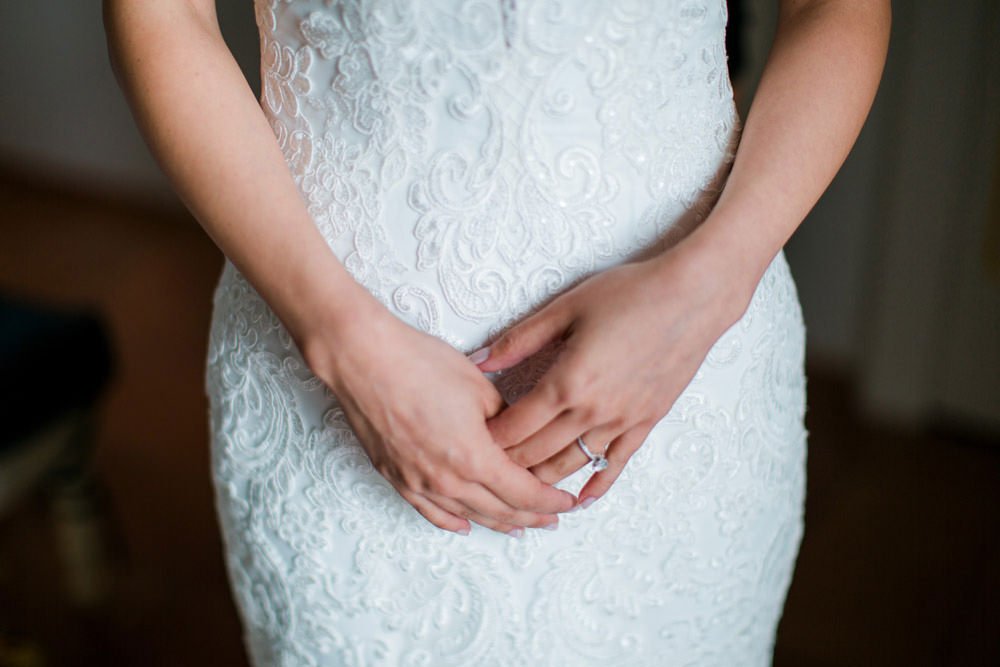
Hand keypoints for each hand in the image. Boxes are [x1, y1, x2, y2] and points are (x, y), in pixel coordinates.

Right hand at [300, 302, 576, 535]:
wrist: (363, 359)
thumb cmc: (418, 364)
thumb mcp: (479, 388)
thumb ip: (504, 421)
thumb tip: (515, 436)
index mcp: (474, 458)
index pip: (524, 493)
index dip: (550, 501)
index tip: (567, 502)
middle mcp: (447, 480)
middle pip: (500, 510)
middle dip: (532, 517)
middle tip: (552, 519)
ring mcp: (418, 483)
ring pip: (468, 516)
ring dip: (498, 523)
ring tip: (519, 527)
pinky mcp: (396, 477)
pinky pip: (431, 512)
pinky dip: (453, 522)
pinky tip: (466, 526)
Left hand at [473, 245, 749, 506]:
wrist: (694, 297)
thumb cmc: (630, 293)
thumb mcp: (567, 307)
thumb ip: (520, 338)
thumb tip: (479, 359)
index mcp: (566, 382)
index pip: (514, 428)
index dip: (487, 440)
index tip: (468, 442)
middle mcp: (592, 411)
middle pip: (537, 454)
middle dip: (506, 464)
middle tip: (485, 469)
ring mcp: (621, 421)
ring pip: (571, 465)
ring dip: (543, 480)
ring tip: (520, 487)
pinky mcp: (646, 423)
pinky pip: (616, 463)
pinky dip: (597, 485)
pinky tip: (582, 499)